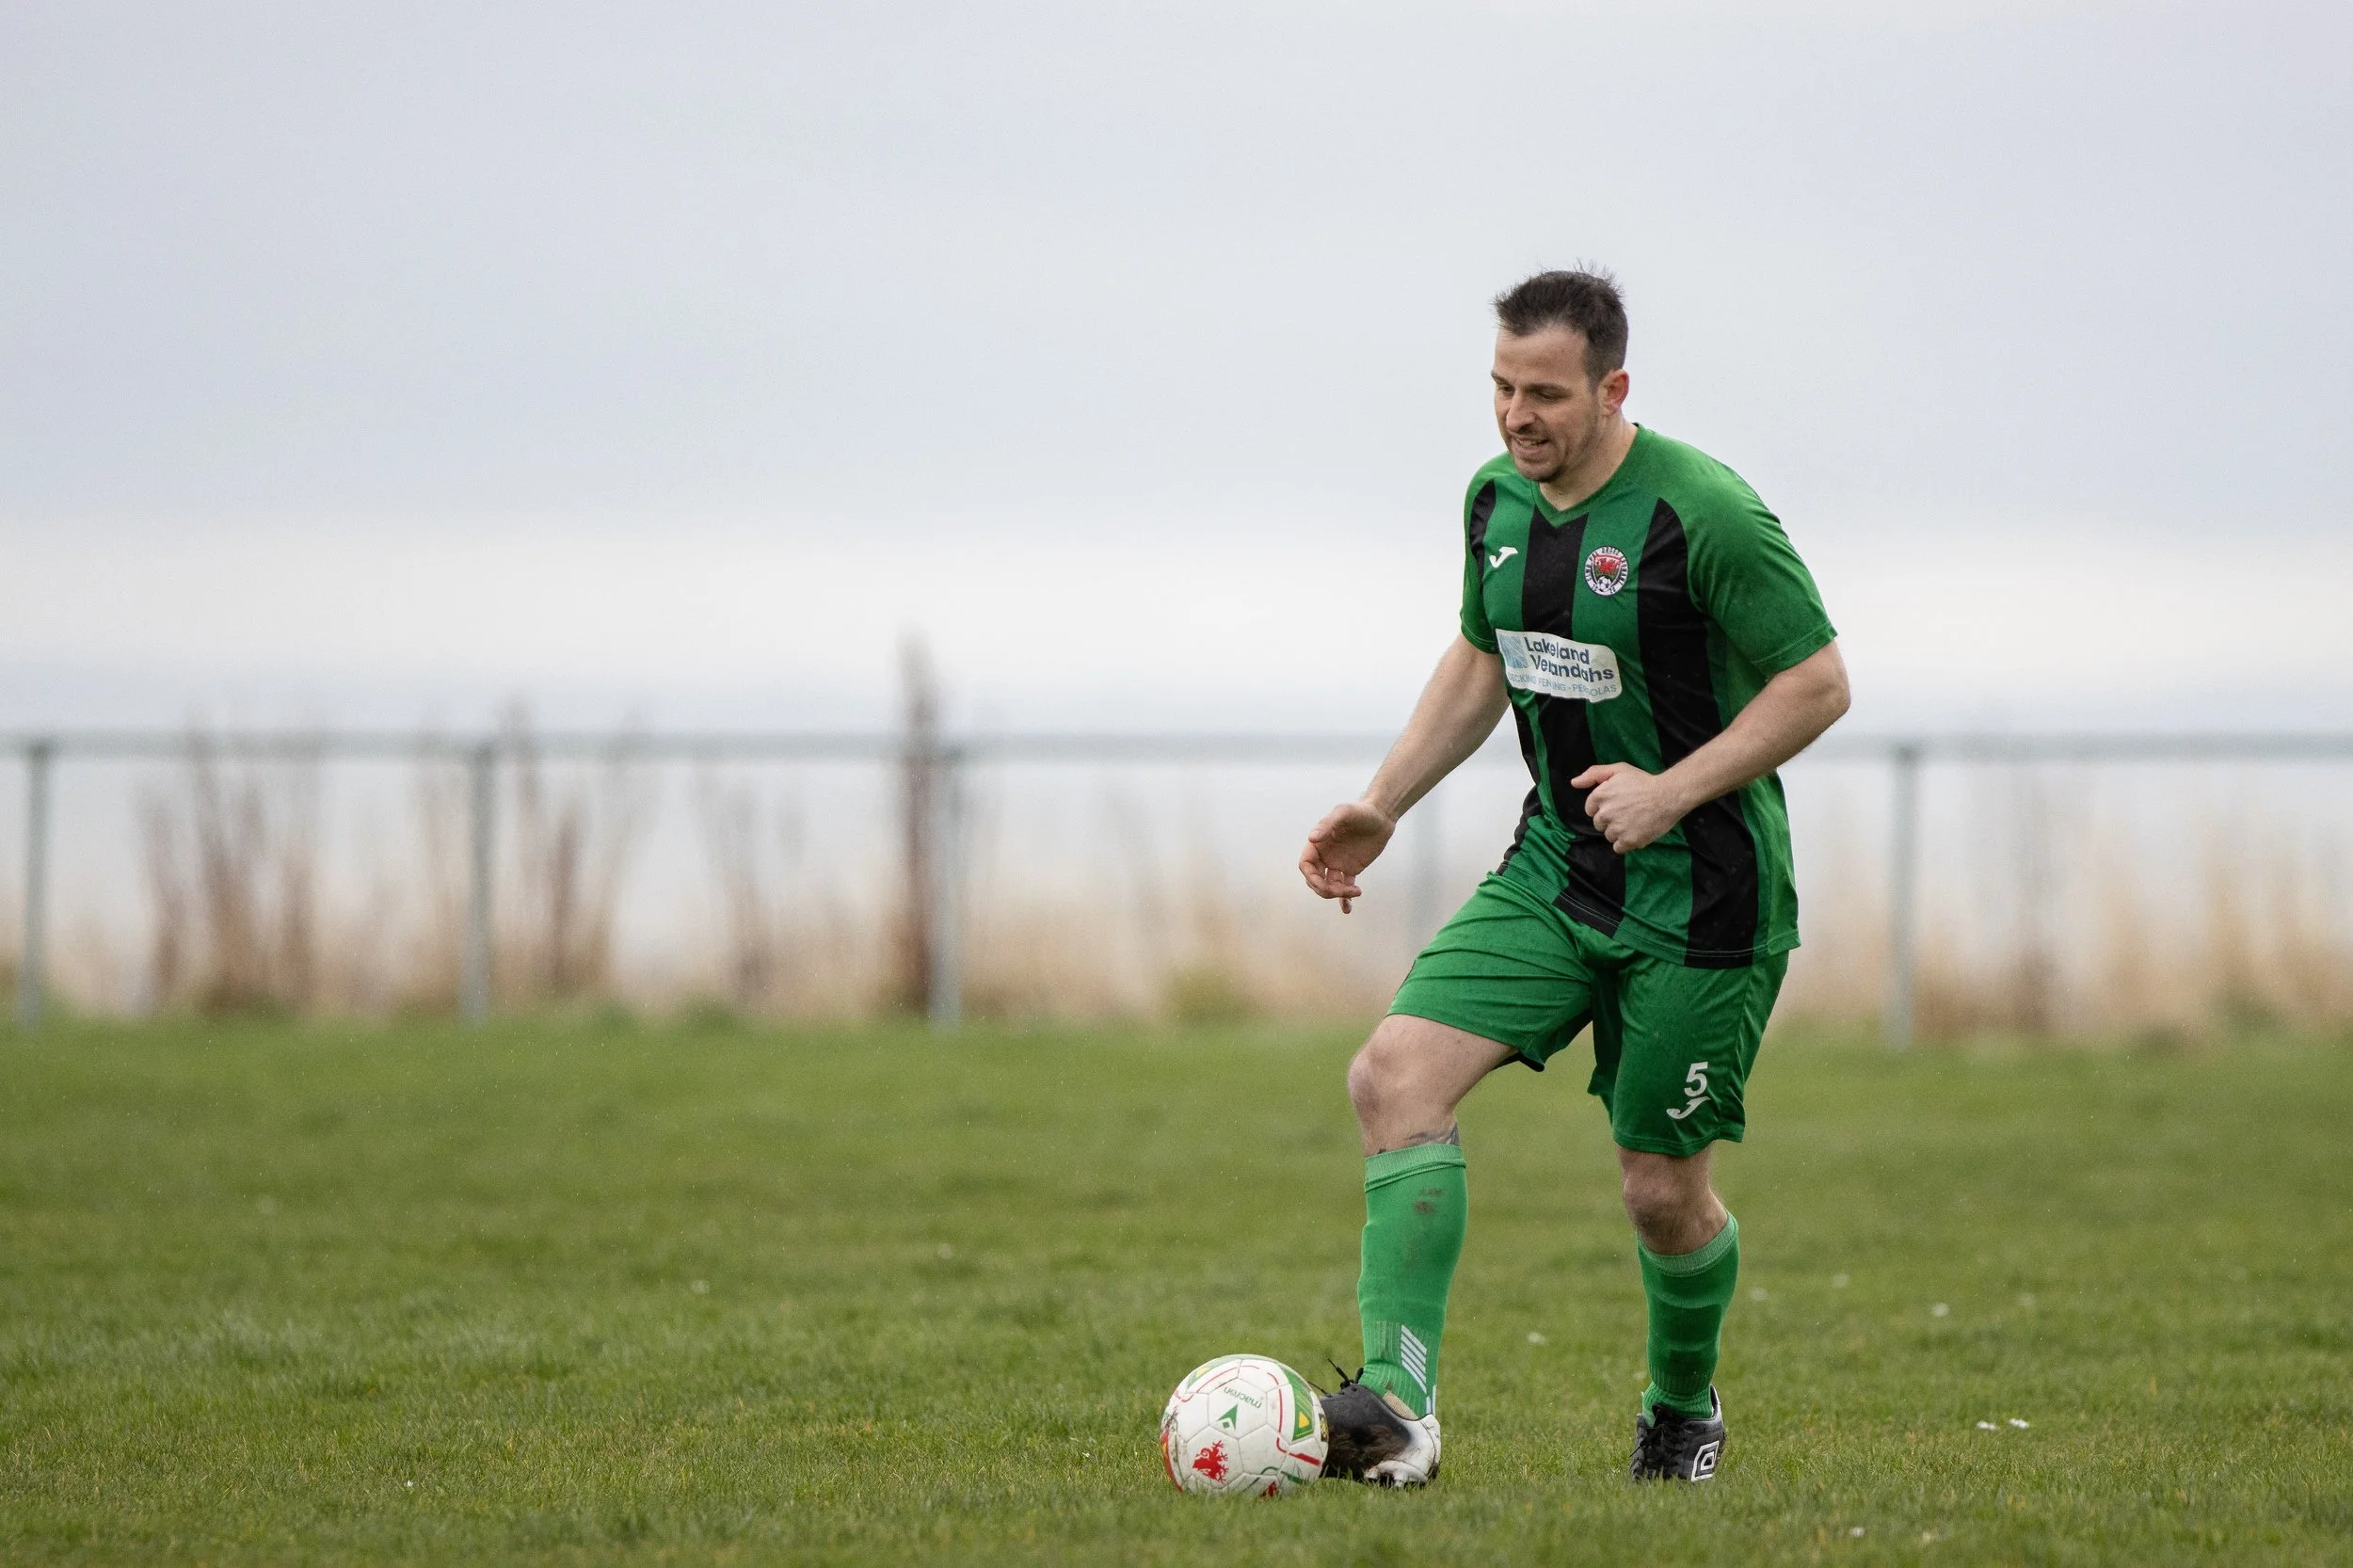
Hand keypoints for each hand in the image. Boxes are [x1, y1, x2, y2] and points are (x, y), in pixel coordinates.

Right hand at [1298, 800, 1396, 912]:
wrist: (1381, 816)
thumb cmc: (1360, 811)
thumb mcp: (1343, 813)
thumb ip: (1327, 825)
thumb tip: (1312, 838)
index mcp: (1318, 844)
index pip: (1306, 865)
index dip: (1310, 877)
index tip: (1323, 884)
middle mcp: (1324, 856)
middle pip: (1315, 880)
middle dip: (1325, 889)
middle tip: (1343, 890)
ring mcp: (1337, 864)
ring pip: (1329, 886)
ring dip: (1338, 894)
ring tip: (1355, 892)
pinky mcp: (1351, 870)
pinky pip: (1344, 887)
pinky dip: (1345, 900)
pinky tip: (1347, 909)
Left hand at [1569, 763, 1689, 852]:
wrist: (1669, 795)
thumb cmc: (1644, 781)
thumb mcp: (1618, 770)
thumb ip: (1594, 774)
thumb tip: (1574, 783)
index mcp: (1600, 795)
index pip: (1591, 809)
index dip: (1604, 807)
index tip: (1617, 804)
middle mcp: (1605, 813)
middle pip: (1599, 824)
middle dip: (1610, 820)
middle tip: (1627, 813)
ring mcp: (1616, 828)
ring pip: (1609, 836)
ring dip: (1618, 832)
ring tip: (1634, 822)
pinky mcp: (1628, 841)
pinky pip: (1618, 848)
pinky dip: (1626, 843)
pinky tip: (1636, 832)